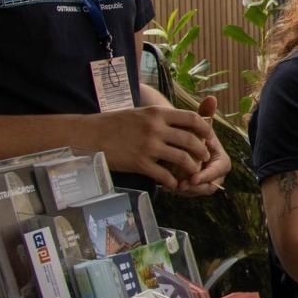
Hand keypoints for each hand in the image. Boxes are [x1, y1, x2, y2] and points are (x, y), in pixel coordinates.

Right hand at [89, 105, 213, 189]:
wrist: (88, 135)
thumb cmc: (114, 124)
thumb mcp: (140, 113)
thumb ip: (160, 118)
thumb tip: (182, 124)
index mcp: (157, 113)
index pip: (192, 118)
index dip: (205, 129)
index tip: (209, 136)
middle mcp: (155, 128)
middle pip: (191, 140)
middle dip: (202, 151)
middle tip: (205, 158)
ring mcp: (148, 146)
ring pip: (182, 159)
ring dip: (191, 168)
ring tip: (193, 172)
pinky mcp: (140, 163)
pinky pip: (164, 175)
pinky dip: (172, 181)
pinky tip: (174, 184)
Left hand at [171, 94, 231, 195]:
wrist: (177, 140)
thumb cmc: (187, 132)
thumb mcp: (193, 124)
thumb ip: (203, 114)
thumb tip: (211, 97)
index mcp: (219, 156)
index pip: (221, 169)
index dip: (209, 175)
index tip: (194, 177)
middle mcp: (213, 170)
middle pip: (211, 185)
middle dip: (196, 188)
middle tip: (181, 186)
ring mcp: (203, 179)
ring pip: (198, 191)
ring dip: (187, 191)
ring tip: (172, 186)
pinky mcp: (192, 185)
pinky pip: (188, 193)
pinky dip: (179, 191)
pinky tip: (167, 185)